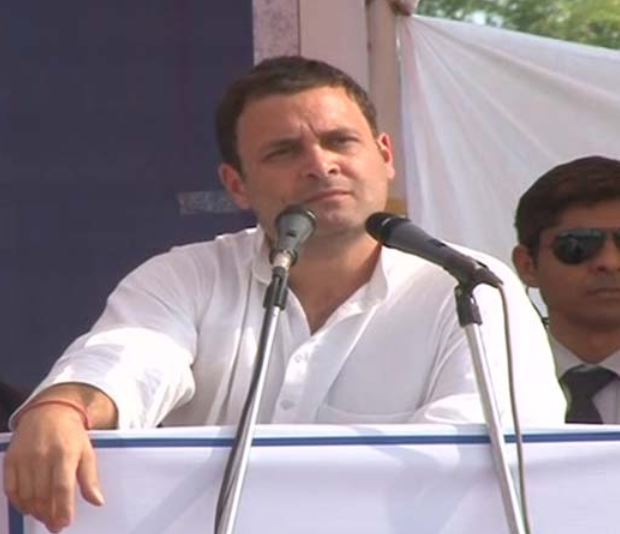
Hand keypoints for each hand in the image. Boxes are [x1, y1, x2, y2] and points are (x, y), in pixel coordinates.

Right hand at [3, 404, 104, 531]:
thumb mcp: (87, 452)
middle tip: (56, 526)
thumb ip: (90, 479)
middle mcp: (43, 456)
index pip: (62, 487)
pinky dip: (19, 503)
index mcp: (65, 453)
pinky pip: (11, 489)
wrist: (49, 411)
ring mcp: (24, 458)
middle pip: (43, 495)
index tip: (65, 523)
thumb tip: (98, 502)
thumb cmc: (71, 435)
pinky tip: (29, 508)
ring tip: (45, 517)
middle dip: (49, 515)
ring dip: (35, 512)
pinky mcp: (11, 459)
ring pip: (27, 496)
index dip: (62, 509)